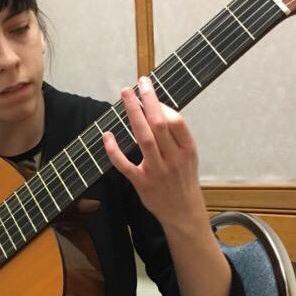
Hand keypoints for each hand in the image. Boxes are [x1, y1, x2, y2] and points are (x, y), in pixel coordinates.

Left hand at [103, 76, 205, 227]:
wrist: (183, 213)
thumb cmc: (183, 181)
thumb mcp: (188, 157)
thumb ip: (177, 137)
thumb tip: (160, 110)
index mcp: (187, 150)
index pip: (176, 121)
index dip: (163, 105)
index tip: (150, 92)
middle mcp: (173, 159)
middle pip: (159, 124)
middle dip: (148, 100)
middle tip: (139, 83)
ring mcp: (157, 171)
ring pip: (144, 138)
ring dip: (133, 114)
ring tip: (125, 95)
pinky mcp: (142, 183)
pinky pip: (125, 165)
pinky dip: (114, 150)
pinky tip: (107, 135)